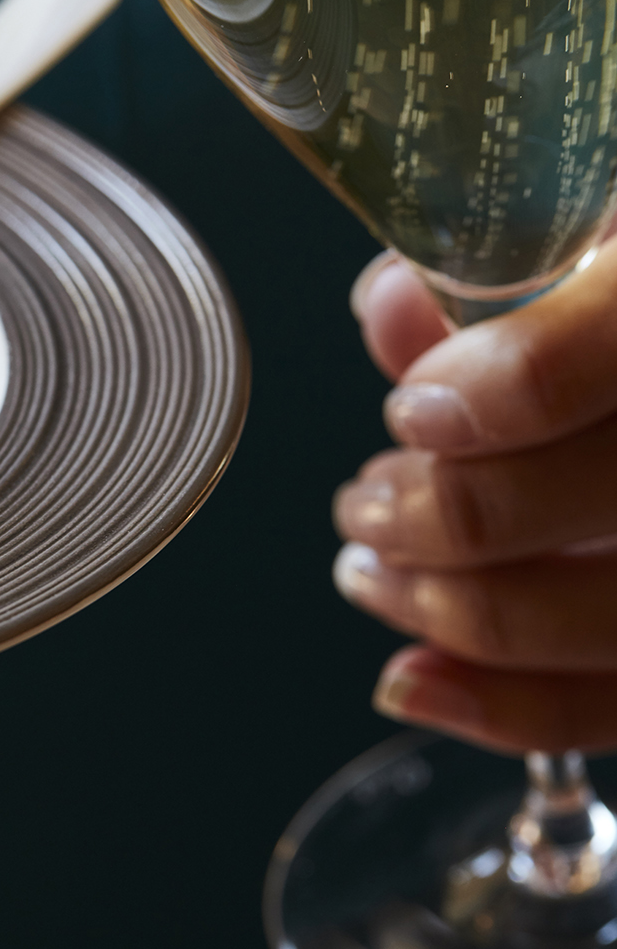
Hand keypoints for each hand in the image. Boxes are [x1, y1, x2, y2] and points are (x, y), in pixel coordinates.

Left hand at [335, 246, 616, 753]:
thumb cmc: (615, 323)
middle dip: (440, 511)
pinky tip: (411, 680)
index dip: (500, 385)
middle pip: (593, 494)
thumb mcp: (590, 253)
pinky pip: (612, 706)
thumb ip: (498, 279)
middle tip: (367, 502)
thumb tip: (392, 307)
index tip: (415, 409)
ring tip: (371, 568)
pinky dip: (499, 707)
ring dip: (445, 607)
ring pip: (600, 615)